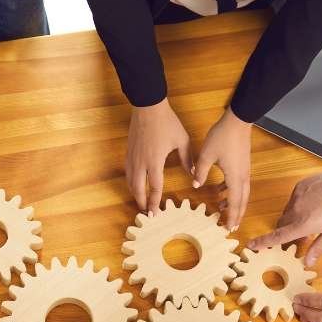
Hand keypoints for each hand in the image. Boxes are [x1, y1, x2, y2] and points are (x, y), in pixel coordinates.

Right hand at [126, 98, 193, 213]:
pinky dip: (130, 183)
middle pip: (138, 189)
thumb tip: (193, 173)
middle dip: (142, 203)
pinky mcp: (128, 152)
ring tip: (141, 202)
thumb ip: (188, 159)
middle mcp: (141, 162)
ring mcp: (132, 157)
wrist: (148, 107)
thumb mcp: (182, 140)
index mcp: (155, 162)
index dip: (155, 202)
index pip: (155, 187)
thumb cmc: (167, 122)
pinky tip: (135, 185)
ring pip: (130, 182)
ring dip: (135, 194)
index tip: (156, 214)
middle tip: (147, 213)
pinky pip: (127, 172)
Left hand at [193, 109, 251, 231]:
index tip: (229, 229)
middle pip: (242, 201)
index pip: (235, 203)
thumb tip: (195, 184)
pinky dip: (231, 190)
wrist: (238, 120)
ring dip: (234, 202)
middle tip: (231, 226)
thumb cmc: (222, 137)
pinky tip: (220, 189)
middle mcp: (243, 177)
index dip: (232, 217)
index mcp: (235, 177)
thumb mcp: (206, 155)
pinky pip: (239, 182)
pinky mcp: (243, 164)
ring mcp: (244, 170)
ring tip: (223, 208)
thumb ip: (200, 171)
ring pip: (242, 192)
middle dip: (237, 214)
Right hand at [248, 153, 321, 265]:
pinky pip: (293, 200)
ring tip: (312, 218)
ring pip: (287, 213)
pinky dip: (298, 206)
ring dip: (293, 219)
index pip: (277, 236)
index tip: (251, 245)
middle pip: (281, 225)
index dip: (262, 242)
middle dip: (285, 232)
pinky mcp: (299, 187)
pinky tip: (314, 204)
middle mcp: (295, 211)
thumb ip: (318, 247)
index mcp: (303, 224)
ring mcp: (296, 197)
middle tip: (300, 236)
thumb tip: (308, 262)